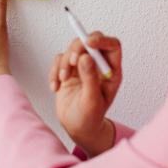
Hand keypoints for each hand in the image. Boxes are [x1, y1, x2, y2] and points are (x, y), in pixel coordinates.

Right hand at [49, 32, 122, 154]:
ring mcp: (83, 66)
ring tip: (63, 80)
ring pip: (72, 49)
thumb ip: (90, 79)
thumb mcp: (92, 101)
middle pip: (89, 42)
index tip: (88, 43)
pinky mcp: (68, 70)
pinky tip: (55, 87)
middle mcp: (98, 65)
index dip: (102, 40)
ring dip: (64, 62)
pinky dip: (54, 71)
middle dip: (78, 48)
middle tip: (71, 62)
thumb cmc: (90, 118)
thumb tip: (86, 57)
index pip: (112, 46)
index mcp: (111, 71)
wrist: (76, 127)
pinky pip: (59, 59)